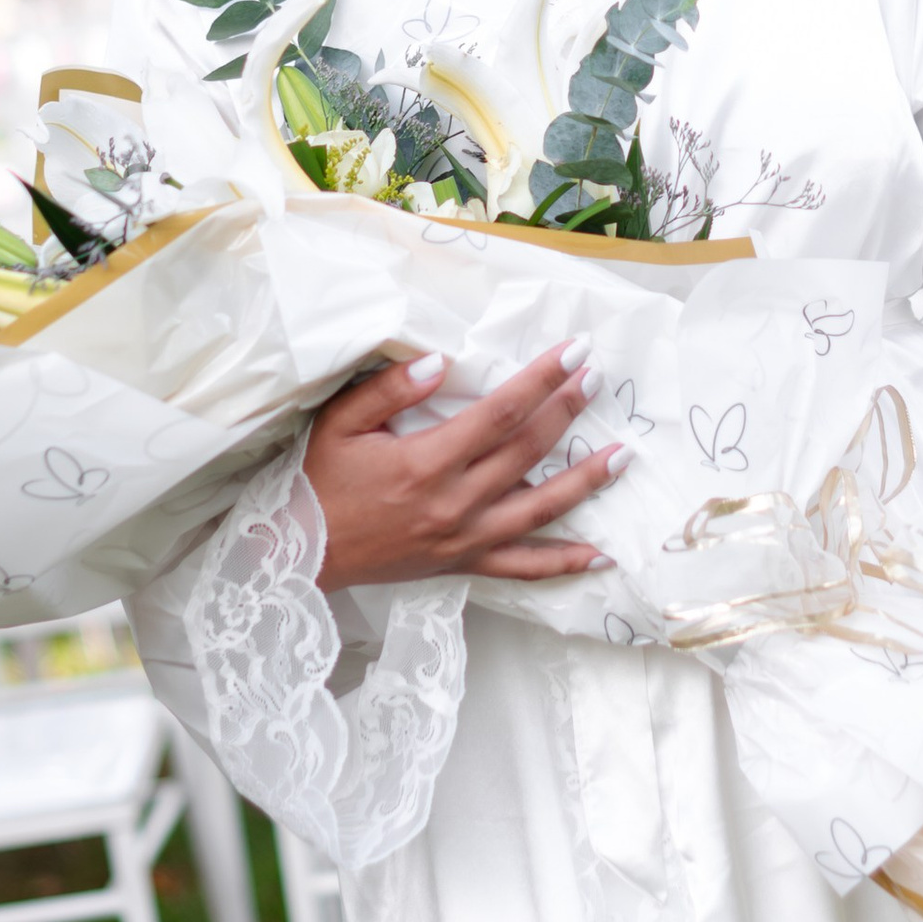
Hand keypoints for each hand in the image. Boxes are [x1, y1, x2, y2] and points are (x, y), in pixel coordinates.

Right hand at [304, 338, 624, 593]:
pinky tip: (601, 555)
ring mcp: (465, 539)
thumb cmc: (317, 482)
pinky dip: (565, 563)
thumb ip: (389, 389)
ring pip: (541, 509)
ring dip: (587, 481)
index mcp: (427, 462)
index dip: (542, 379)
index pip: (502, 412)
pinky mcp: (463, 564)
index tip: (574, 353)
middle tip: (596, 380)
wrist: (299, 554)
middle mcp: (456, 503)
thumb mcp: (340, 423)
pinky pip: (524, 568)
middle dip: (567, 411)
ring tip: (623, 455)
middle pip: (529, 451)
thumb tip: (438, 363)